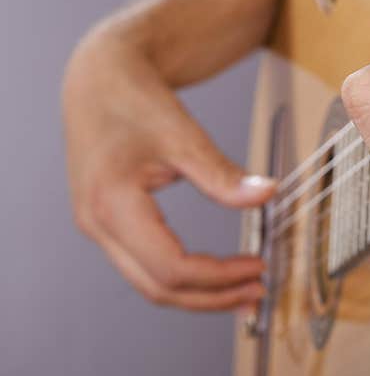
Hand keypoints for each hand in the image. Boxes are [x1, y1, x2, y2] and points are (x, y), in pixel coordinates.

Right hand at [63, 32, 273, 310]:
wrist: (97, 78)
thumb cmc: (134, 99)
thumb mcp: (183, 135)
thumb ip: (222, 174)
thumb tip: (267, 195)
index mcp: (112, 203)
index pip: (171, 267)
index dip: (220, 276)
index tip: (259, 265)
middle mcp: (96, 224)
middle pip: (159, 288)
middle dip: (213, 297)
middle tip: (259, 291)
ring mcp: (98, 227)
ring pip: (150, 284)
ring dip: (199, 294)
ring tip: (244, 290)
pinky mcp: (107, 224)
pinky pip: (145, 266)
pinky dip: (183, 278)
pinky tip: (215, 275)